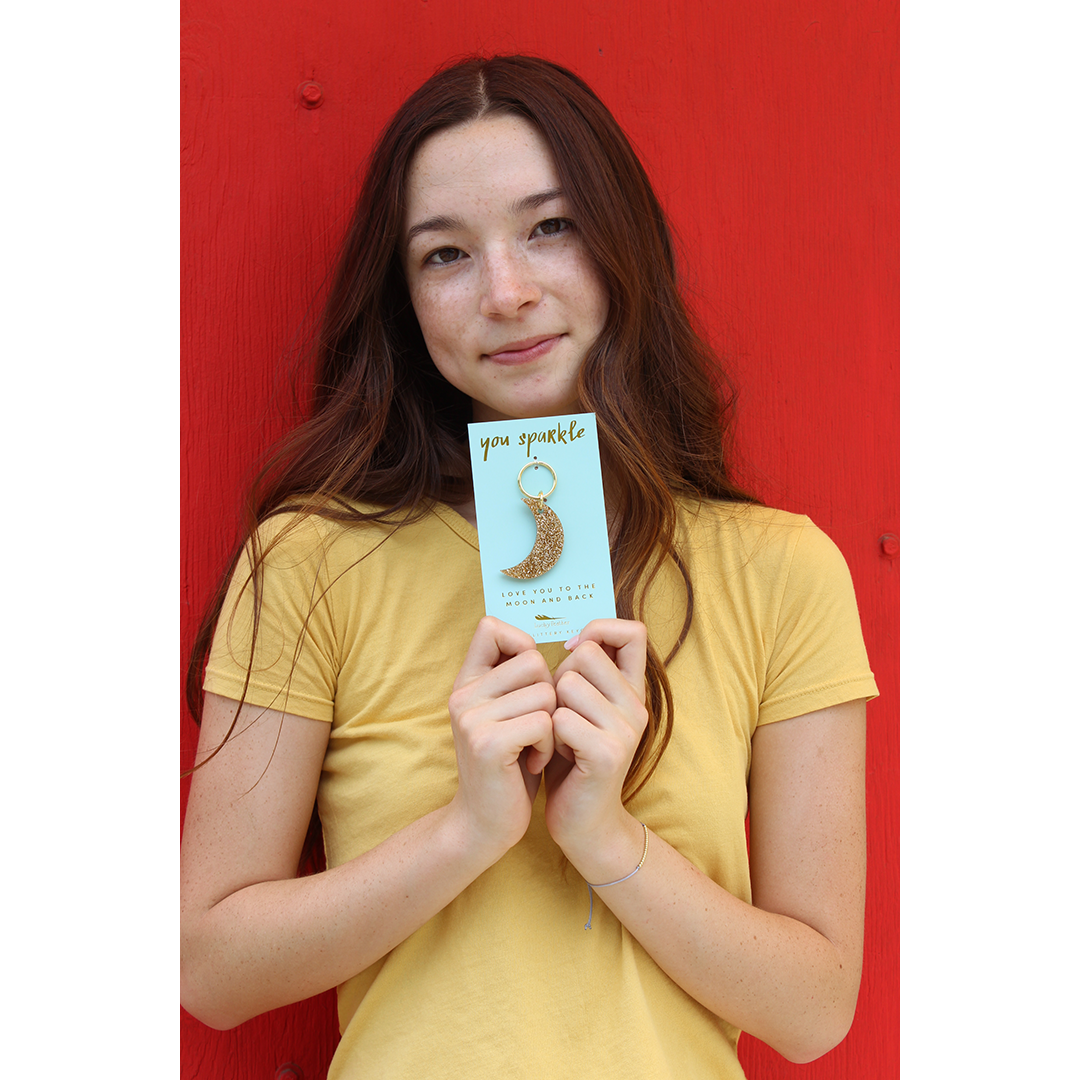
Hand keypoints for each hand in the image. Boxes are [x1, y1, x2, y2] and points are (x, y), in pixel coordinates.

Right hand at [447, 617, 556, 857]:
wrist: (484, 824)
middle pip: (532, 660)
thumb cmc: (507, 766)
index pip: (490, 627)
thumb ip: (511, 680)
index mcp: (466, 682)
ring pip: (544, 692)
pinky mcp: (488, 743)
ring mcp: (472, 718)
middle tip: (536, 727)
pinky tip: (533, 762)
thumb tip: (534, 642)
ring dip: (552, 725)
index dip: (520, 643)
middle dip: (548, 693)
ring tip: (534, 748)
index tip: (529, 679)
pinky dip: (549, 745)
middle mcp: (463, 695)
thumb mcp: (505, 714)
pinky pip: (544, 722)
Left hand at [544, 619, 649, 862]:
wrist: (584, 823)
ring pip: (567, 684)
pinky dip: (549, 736)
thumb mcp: (582, 707)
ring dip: (552, 710)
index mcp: (634, 690)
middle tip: (563, 714)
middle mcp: (638, 705)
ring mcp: (626, 730)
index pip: (633, 631)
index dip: (599, 629)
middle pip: (586, 654)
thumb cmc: (573, 758)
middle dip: (560, 678)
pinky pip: (560, 719)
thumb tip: (573, 639)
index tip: (572, 652)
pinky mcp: (608, 754)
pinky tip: (561, 756)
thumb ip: (583, 674)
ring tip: (562, 738)